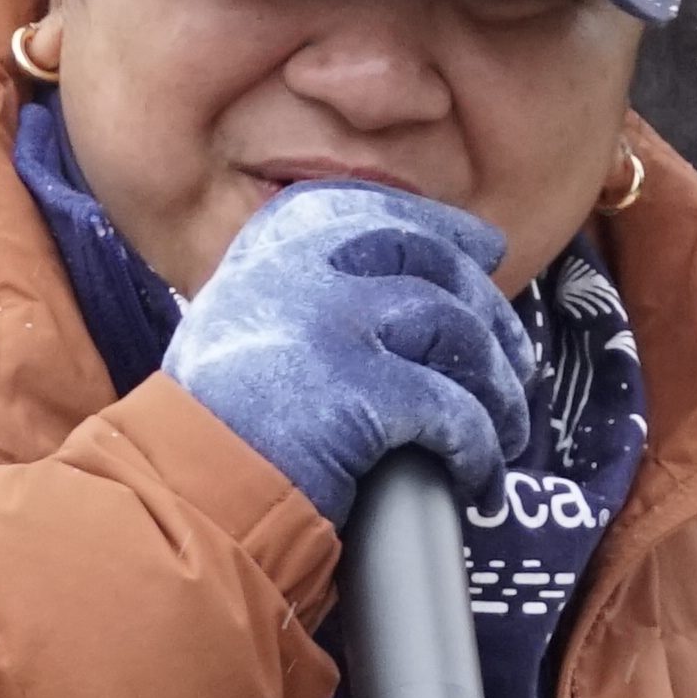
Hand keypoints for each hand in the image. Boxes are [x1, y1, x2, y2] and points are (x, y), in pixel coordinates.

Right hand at [158, 180, 534, 520]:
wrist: (183, 484)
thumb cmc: (216, 417)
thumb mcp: (247, 314)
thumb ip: (306, 286)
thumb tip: (400, 289)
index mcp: (279, 239)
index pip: (386, 213)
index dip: (449, 232)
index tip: (486, 254)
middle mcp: (311, 263)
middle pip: (437, 268)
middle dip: (489, 319)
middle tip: (513, 368)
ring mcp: (340, 322)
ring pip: (459, 334)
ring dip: (497, 390)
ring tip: (506, 433)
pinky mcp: (366, 391)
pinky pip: (455, 412)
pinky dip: (478, 447)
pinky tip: (477, 474)